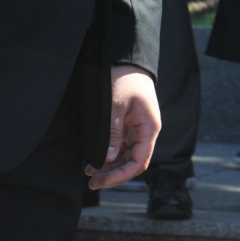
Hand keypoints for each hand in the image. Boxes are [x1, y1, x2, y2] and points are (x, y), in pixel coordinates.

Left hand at [85, 65, 161, 189]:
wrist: (126, 58)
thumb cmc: (123, 78)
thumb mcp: (115, 104)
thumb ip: (113, 132)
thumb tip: (109, 158)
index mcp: (149, 128)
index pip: (140, 162)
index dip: (121, 176)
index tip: (101, 181)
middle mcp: (146, 132)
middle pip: (133, 162)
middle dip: (113, 174)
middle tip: (91, 182)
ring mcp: (137, 129)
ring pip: (126, 156)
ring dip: (110, 167)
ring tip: (90, 172)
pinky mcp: (128, 125)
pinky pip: (121, 147)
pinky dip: (109, 156)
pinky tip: (94, 160)